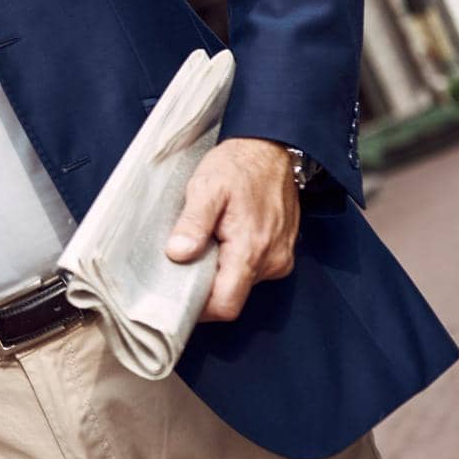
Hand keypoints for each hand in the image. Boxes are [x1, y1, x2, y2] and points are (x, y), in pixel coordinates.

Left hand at [163, 137, 299, 322]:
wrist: (272, 149)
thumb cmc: (240, 166)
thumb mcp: (207, 187)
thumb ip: (193, 223)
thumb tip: (178, 253)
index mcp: (251, 249)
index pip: (226, 304)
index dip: (200, 309)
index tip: (177, 299)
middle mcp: (271, 261)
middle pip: (232, 296)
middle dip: (205, 289)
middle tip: (182, 267)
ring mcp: (279, 258)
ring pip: (241, 284)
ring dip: (219, 273)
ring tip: (203, 244)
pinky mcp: (281, 252)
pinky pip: (252, 270)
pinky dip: (233, 262)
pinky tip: (221, 240)